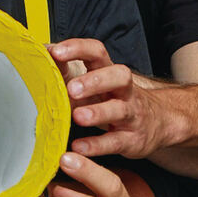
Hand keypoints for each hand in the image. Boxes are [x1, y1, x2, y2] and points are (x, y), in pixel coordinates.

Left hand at [49, 39, 179, 157]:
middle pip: (118, 76)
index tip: (56, 52)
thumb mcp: (94, 83)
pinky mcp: (132, 139)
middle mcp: (124, 90)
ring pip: (120, 109)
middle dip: (94, 81)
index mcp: (109, 71)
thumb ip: (67, 72)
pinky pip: (116, 141)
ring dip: (98, 112)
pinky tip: (79, 147)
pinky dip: (97, 145)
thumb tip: (38, 57)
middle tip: (71, 88)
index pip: (97, 52)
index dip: (78, 49)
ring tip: (78, 116)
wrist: (159, 122)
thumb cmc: (115, 99)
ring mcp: (131, 114)